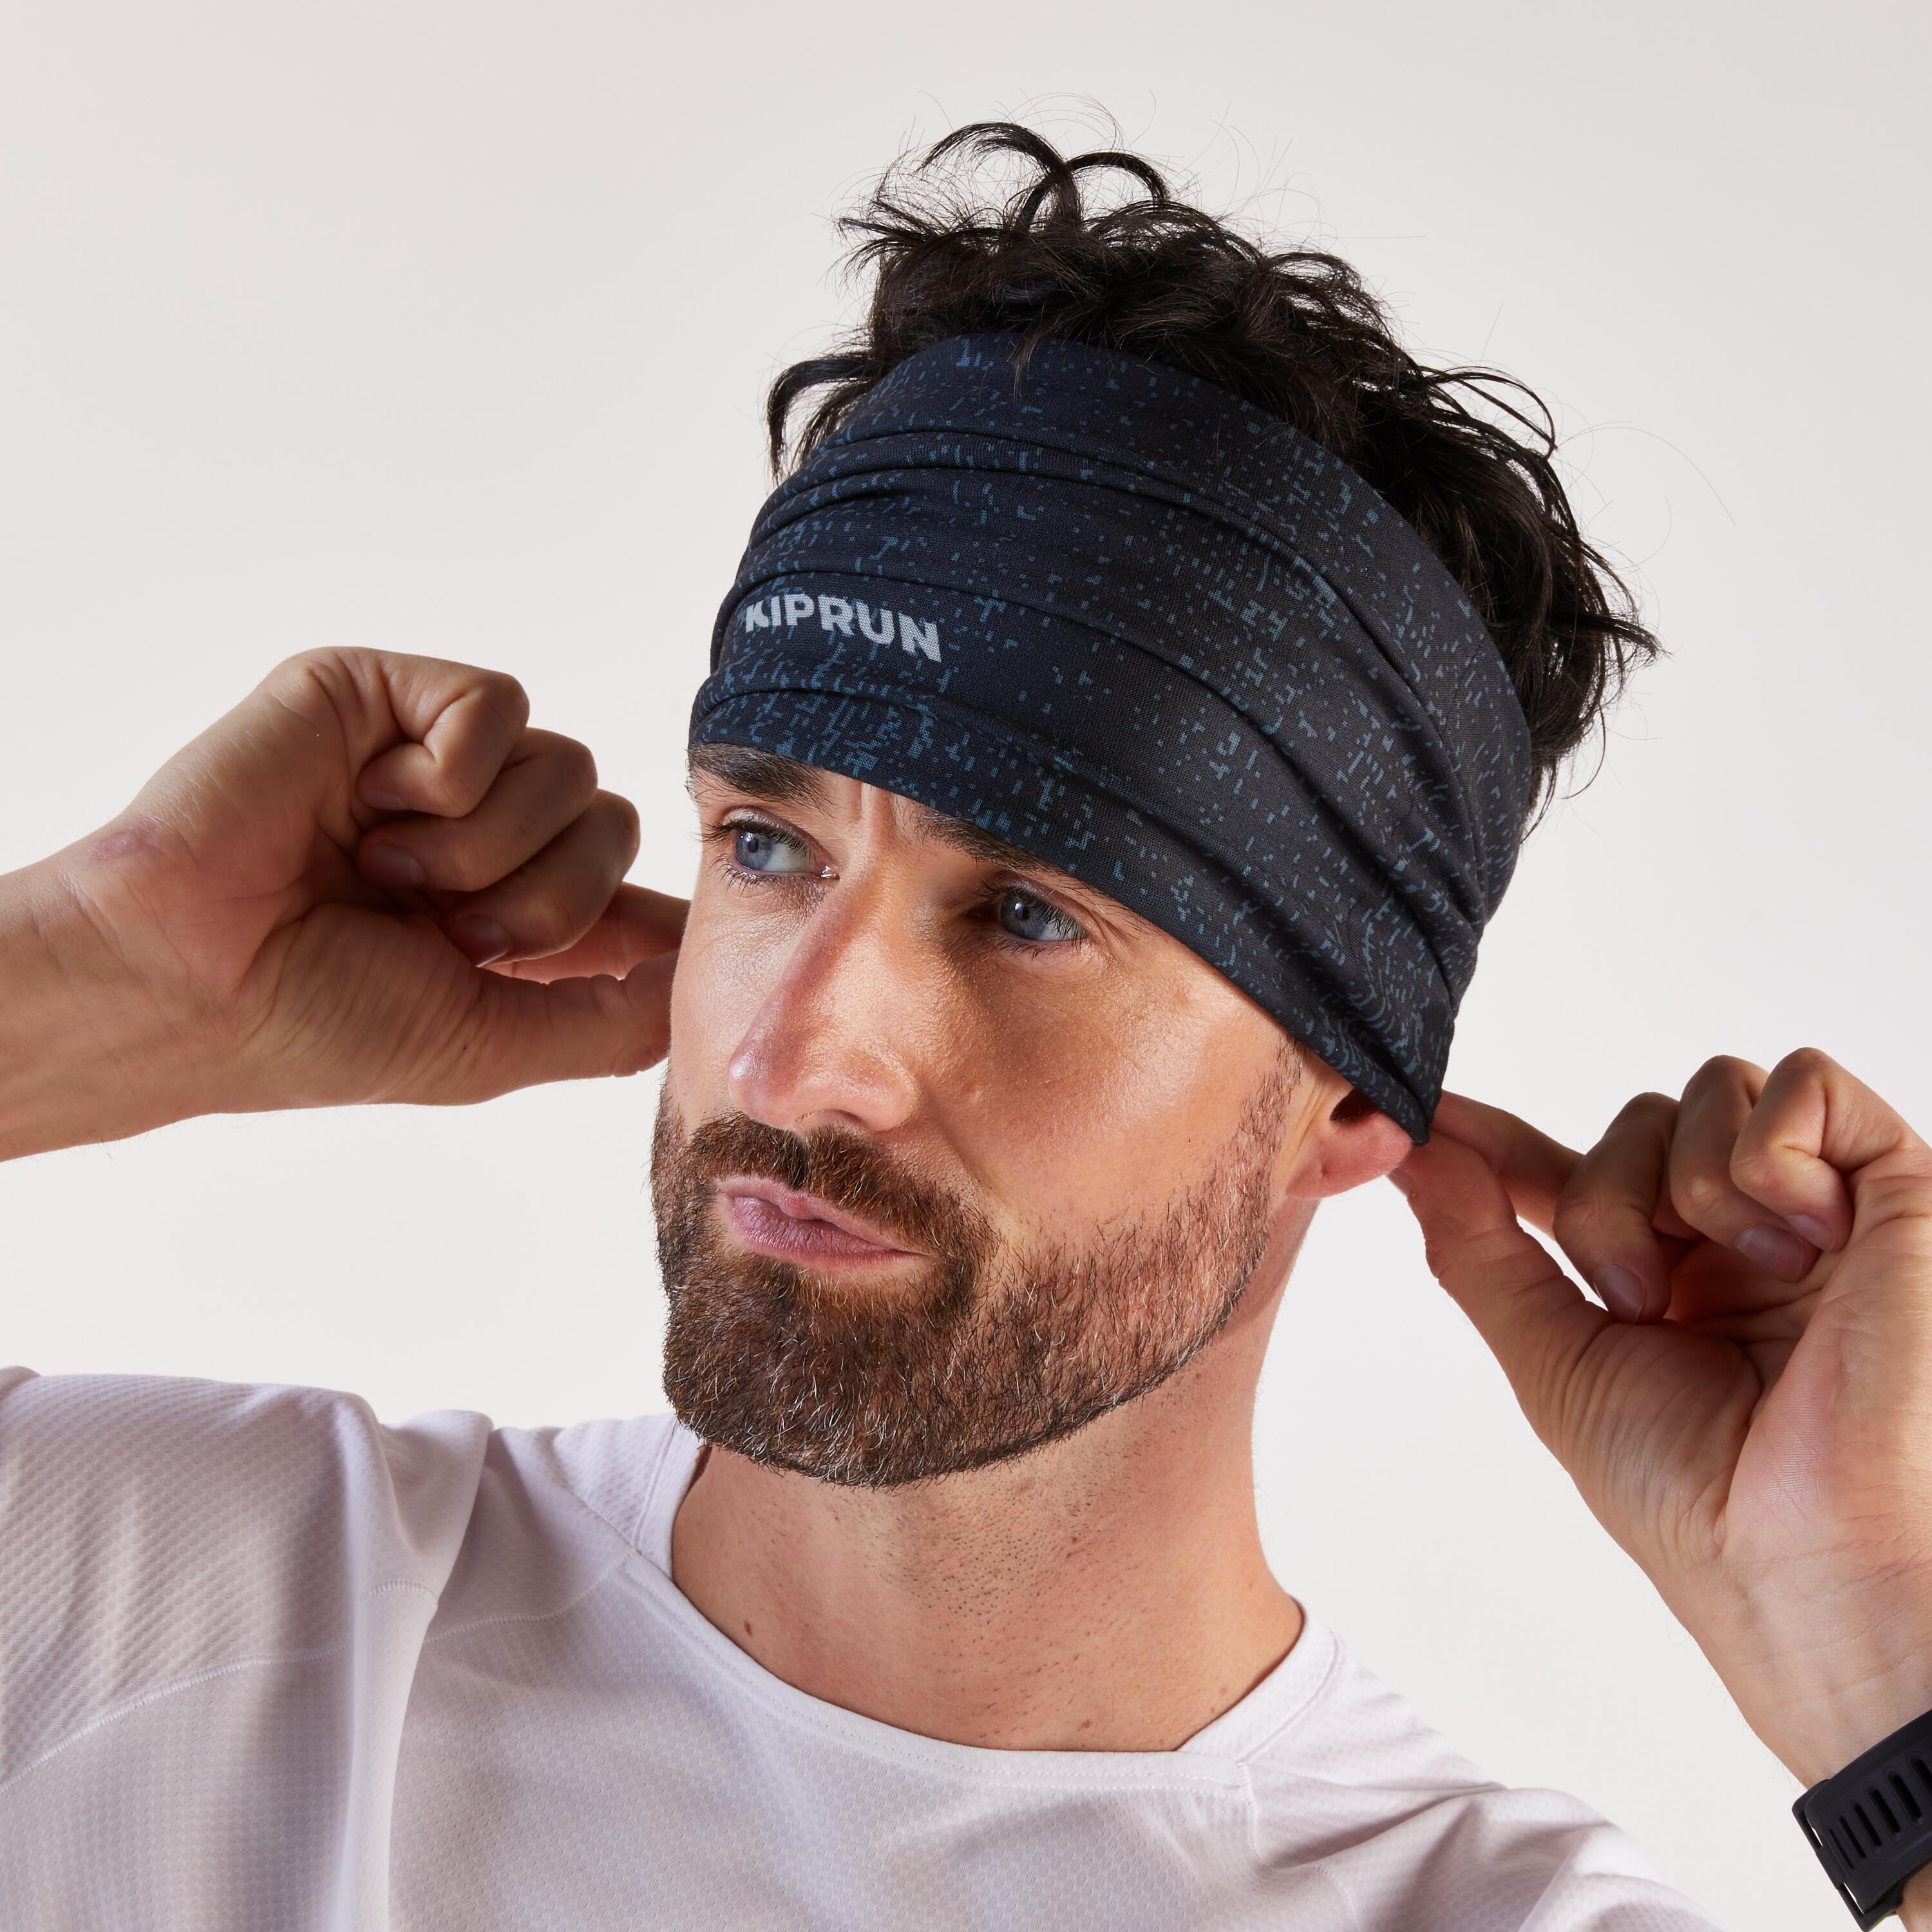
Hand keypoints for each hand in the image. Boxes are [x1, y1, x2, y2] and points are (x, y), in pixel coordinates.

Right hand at [10, 650, 683, 1152]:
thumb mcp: (492, 1047)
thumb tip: (697, 973)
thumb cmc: (321, 1024)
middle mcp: (481, 834)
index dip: (653, 913)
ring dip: (481, 844)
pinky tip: (370, 803)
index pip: (630, 891)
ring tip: (382, 872)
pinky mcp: (386, 694)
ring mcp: (435, 762)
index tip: (644, 946)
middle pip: (613, 826)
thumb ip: (611, 1018)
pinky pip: (496, 705)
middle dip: (538, 897)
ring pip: (568, 768)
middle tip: (436, 927)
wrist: (191, 976)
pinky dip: (446, 771)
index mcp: (509, 914)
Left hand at [1393, 1052, 1931, 1799]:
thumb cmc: (1688, 1491)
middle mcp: (1737, 1237)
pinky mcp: (1895, 1189)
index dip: (1501, 1140)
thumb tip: (1413, 1146)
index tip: (1428, 1114)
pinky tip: (1797, 1239)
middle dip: (1612, 1205)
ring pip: (1708, 1091)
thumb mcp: (1550, 1355)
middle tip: (1647, 1303)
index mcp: (1663, 1276)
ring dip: (1689, 1190)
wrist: (1800, 1556)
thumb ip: (1476, 1243)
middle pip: (1635, 1122)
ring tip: (1742, 1284)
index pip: (1571, 1170)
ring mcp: (1813, 1210)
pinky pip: (1809, 1082)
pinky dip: (1774, 1148)